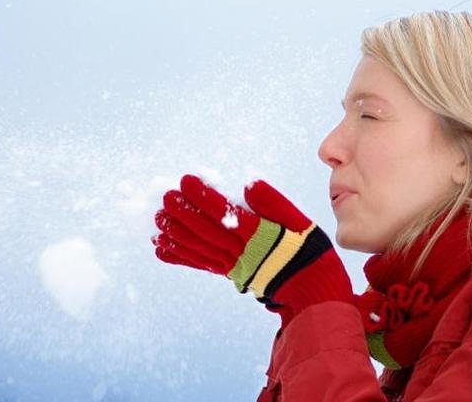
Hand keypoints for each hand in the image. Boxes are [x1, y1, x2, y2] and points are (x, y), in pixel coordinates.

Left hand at [153, 174, 352, 327]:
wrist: (312, 290)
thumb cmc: (307, 250)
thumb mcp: (300, 222)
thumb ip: (275, 203)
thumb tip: (249, 185)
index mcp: (260, 236)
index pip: (226, 214)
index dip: (204, 197)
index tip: (186, 181)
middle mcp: (242, 252)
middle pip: (207, 231)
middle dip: (184, 213)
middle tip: (165, 197)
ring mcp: (234, 265)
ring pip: (200, 248)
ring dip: (177, 234)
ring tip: (159, 220)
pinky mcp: (230, 273)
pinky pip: (201, 264)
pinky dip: (180, 256)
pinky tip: (161, 248)